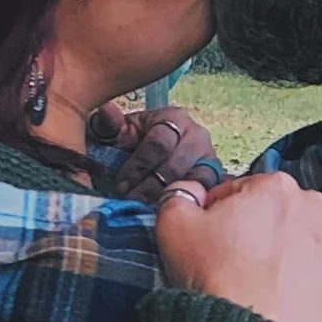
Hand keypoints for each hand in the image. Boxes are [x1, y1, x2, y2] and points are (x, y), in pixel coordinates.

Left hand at [92, 102, 226, 196]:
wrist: (159, 149)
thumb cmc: (138, 140)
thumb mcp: (123, 130)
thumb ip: (111, 124)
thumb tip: (106, 111)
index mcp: (174, 118)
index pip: (158, 144)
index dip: (138, 166)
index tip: (121, 184)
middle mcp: (197, 135)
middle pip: (175, 166)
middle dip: (149, 186)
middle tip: (130, 200)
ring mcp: (209, 157)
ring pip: (192, 182)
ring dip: (167, 197)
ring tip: (147, 208)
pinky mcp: (215, 178)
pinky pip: (205, 194)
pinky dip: (188, 203)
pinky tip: (170, 211)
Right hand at [156, 171, 321, 321]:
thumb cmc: (217, 284)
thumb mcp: (174, 230)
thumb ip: (180, 196)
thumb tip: (191, 189)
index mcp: (271, 185)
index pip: (240, 193)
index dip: (222, 218)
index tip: (217, 244)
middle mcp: (312, 202)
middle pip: (279, 211)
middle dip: (262, 231)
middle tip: (245, 267)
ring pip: (312, 230)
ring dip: (296, 245)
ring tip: (277, 280)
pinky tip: (310, 279)